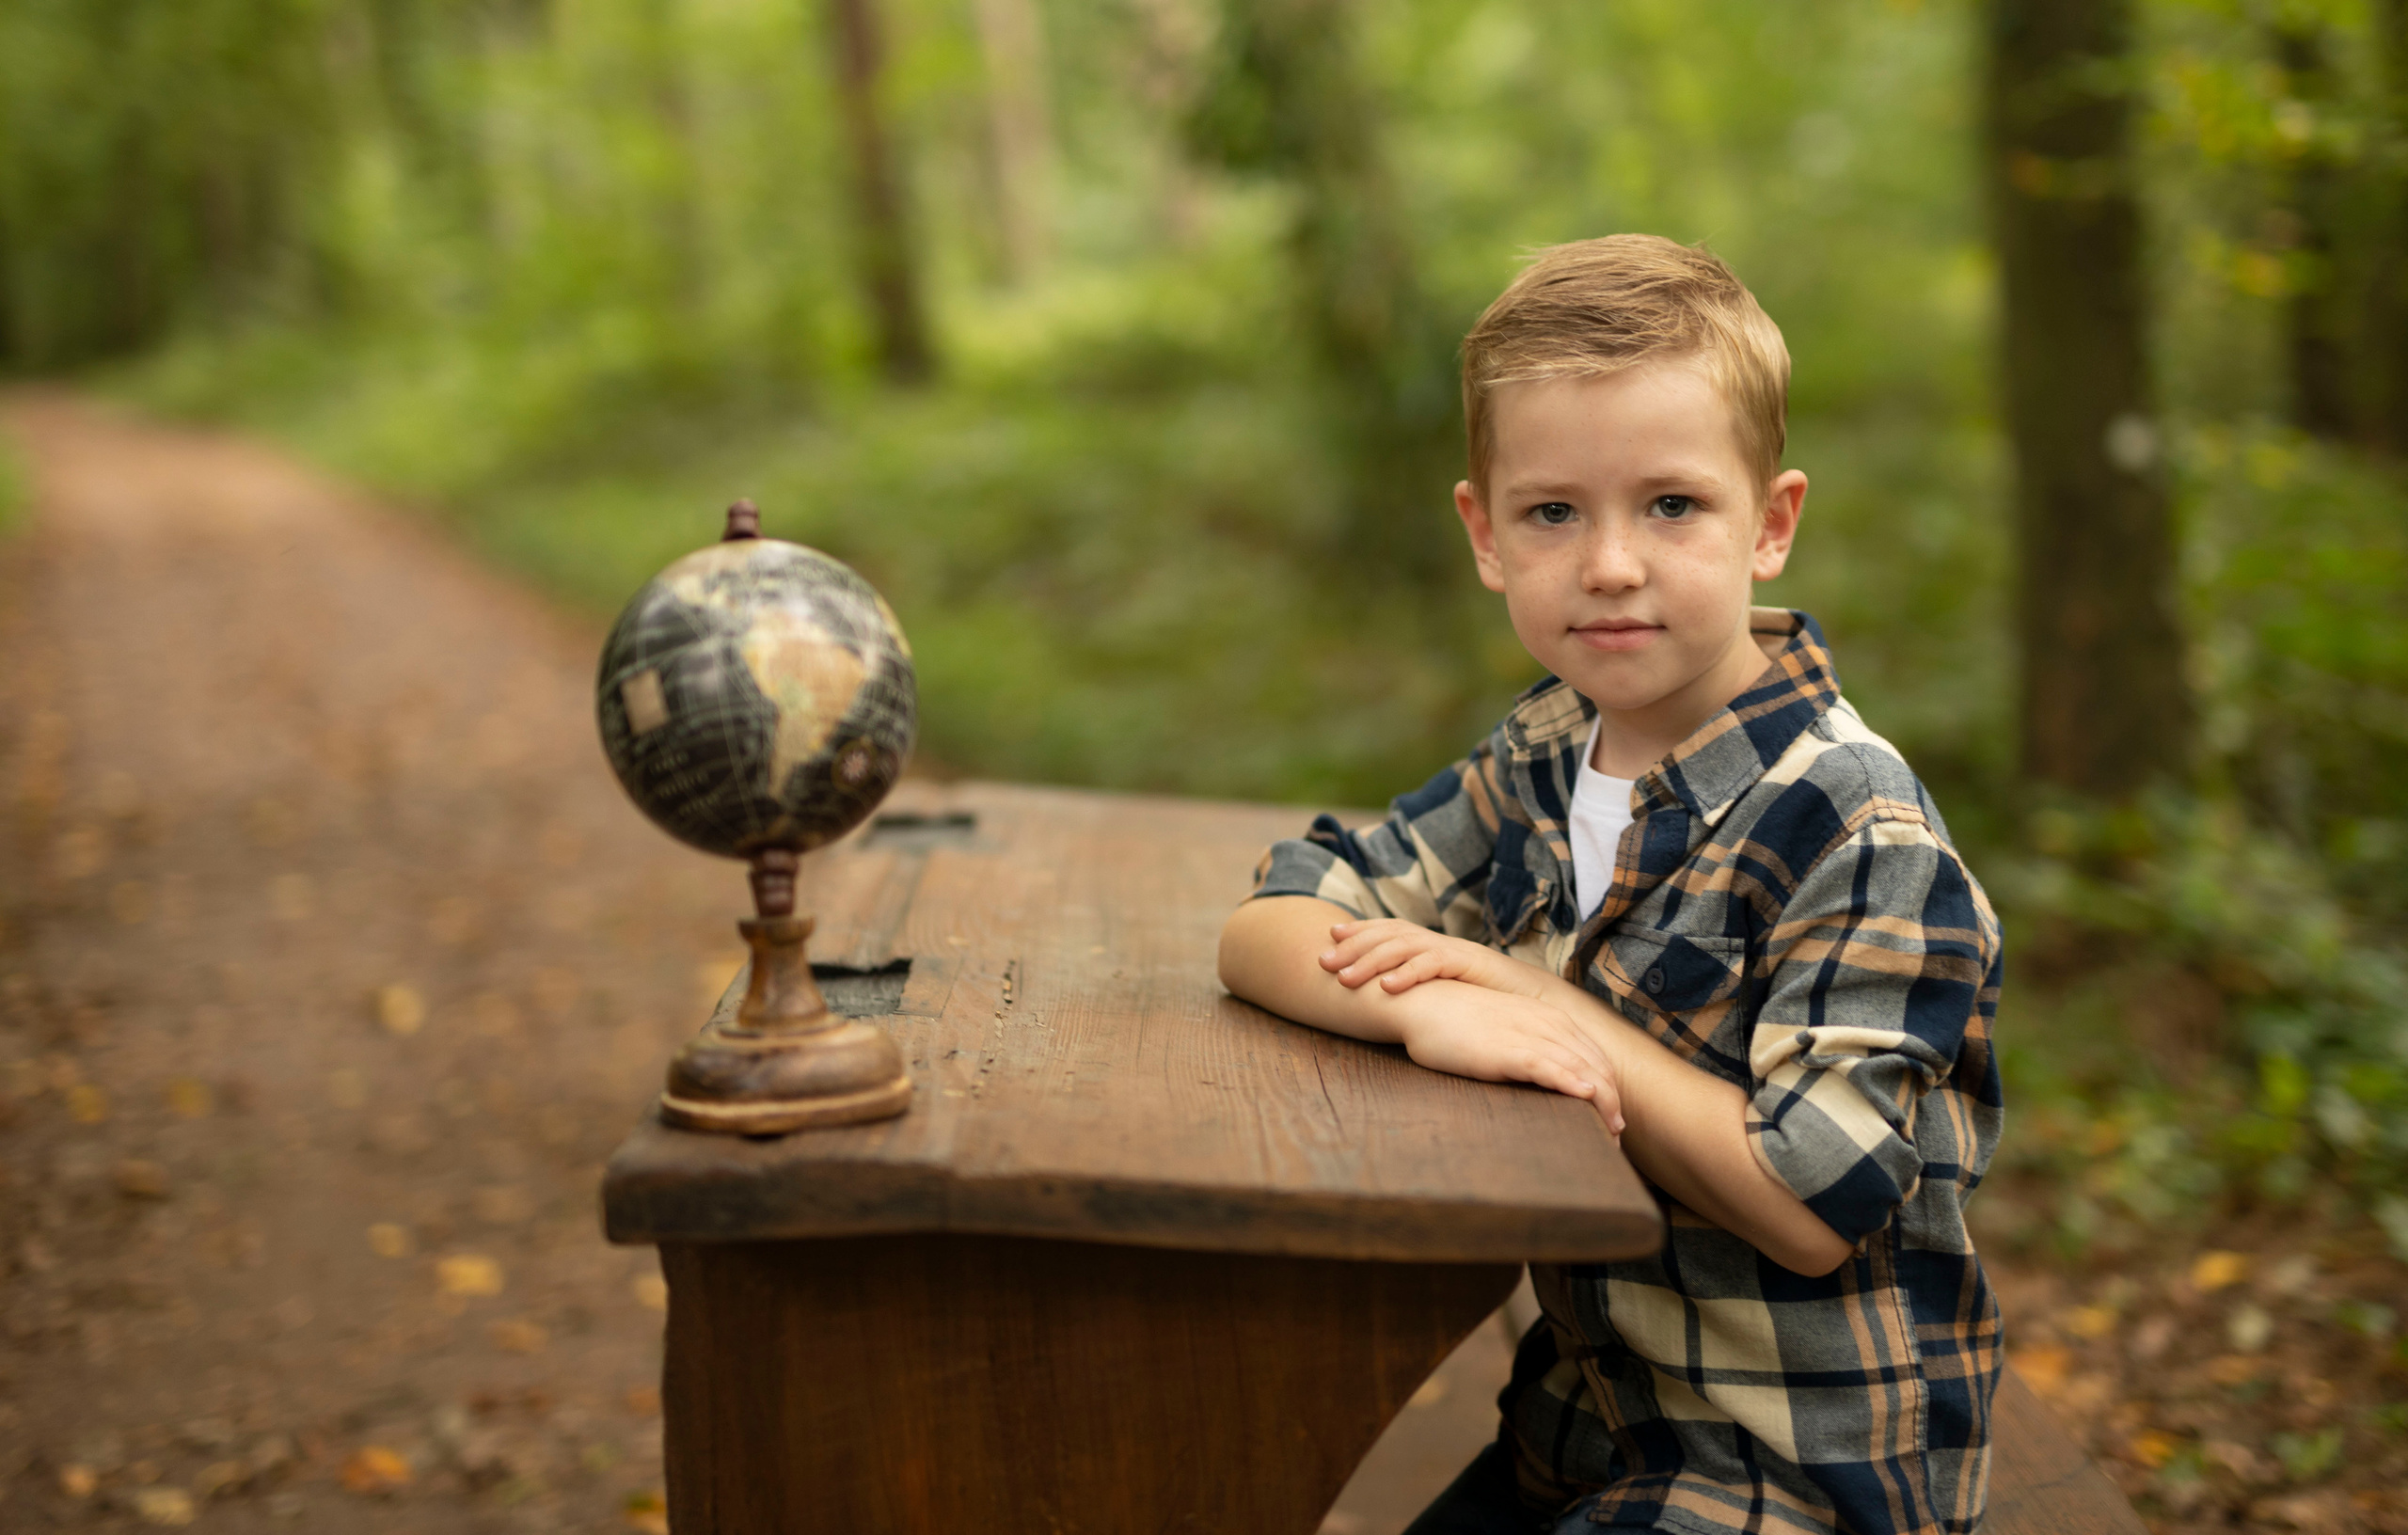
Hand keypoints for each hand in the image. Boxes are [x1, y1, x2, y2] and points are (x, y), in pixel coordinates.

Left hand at [1320, 919, 1548, 1000]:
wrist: (1534, 1001)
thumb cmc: (1486, 998)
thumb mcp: (1444, 989)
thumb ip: (1419, 984)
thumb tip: (1384, 992)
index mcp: (1431, 944)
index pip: (1389, 928)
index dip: (1360, 929)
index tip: (1330, 934)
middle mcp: (1438, 941)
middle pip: (1389, 934)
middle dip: (1353, 945)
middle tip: (1323, 960)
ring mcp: (1453, 950)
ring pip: (1404, 946)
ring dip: (1371, 960)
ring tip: (1345, 978)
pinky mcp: (1469, 963)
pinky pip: (1434, 964)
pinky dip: (1409, 973)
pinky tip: (1387, 986)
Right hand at [1388, 980, 1625, 1134]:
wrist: (1422, 1004)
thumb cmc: (1458, 1021)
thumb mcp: (1505, 1028)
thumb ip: (1529, 1045)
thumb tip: (1543, 1075)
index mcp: (1550, 1019)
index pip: (1595, 1057)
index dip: (1609, 1090)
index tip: (1610, 1120)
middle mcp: (1547, 1024)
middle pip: (1597, 1067)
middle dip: (1611, 1104)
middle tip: (1615, 1138)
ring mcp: (1528, 1035)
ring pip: (1582, 1070)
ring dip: (1601, 1104)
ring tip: (1610, 1135)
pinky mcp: (1507, 1050)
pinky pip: (1549, 1067)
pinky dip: (1572, 1082)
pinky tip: (1586, 1098)